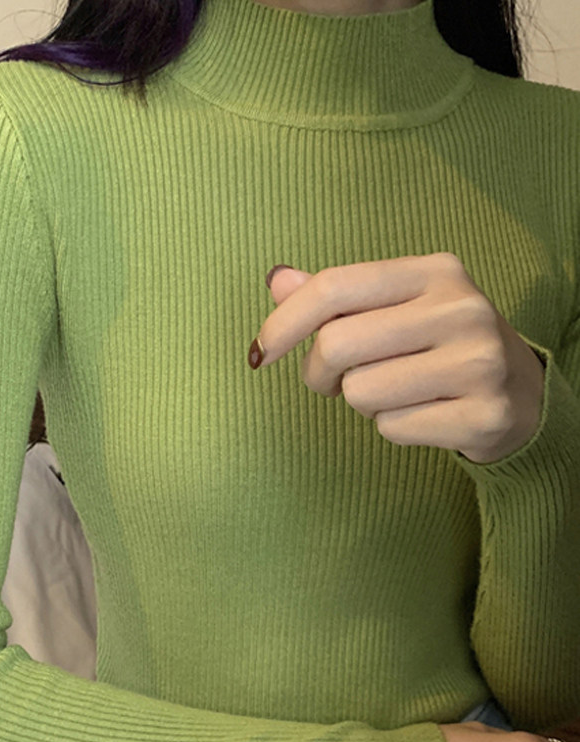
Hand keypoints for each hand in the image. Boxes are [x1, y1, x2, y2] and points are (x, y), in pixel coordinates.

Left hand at [254, 253, 545, 464]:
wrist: (520, 393)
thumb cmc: (440, 346)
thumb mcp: (397, 307)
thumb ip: (338, 297)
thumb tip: (277, 279)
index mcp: (434, 271)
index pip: (333, 288)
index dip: (283, 323)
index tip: (261, 352)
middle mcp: (460, 309)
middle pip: (337, 345)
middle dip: (319, 373)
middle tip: (335, 381)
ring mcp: (478, 362)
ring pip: (360, 392)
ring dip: (362, 402)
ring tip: (395, 392)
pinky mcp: (482, 414)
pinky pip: (391, 428)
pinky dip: (393, 427)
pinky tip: (423, 412)